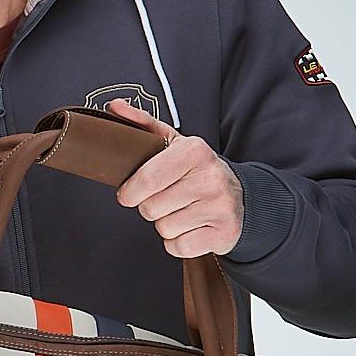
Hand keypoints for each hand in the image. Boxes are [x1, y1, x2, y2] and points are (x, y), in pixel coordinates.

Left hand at [105, 98, 243, 256]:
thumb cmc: (197, 171)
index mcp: (195, 151)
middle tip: (165, 199)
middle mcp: (210, 177)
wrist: (241, 198)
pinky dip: (179, 242)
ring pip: (164, 229)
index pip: (147, 179)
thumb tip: (114, 107)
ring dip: (166, 224)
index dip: (130, 192)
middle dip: (151, 207)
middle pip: (151, 209)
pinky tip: (191, 227)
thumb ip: (143, 125)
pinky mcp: (223, 234)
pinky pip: (179, 247)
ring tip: (181, 210)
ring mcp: (219, 207)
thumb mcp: (175, 143)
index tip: (129, 193)